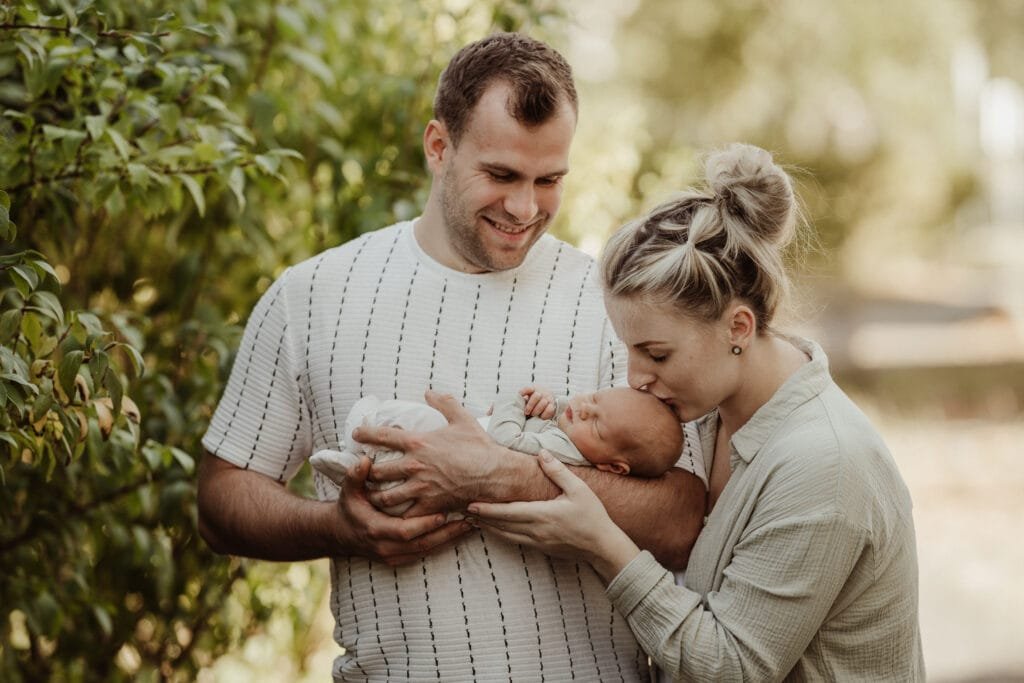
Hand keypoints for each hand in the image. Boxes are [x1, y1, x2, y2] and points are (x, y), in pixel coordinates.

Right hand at [333, 455, 470, 565]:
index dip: (424, 523)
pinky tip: (459, 534)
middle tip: (469, 521)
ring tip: (471, 526)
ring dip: (450, 540)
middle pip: (422, 544)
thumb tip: (365, 460)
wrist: (340, 534)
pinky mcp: (400, 560)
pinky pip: (425, 554)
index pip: (405, 531)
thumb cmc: (349, 508)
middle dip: (447, 534)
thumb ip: (356, 475)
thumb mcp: (348, 491)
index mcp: (375, 530)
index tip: (443, 513)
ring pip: (427, 551)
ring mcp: (393, 556)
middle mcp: (386, 547)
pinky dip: (442, 544)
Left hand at [352, 390, 504, 515]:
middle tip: (366, 473)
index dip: (365, 434)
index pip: (383, 436)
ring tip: (373, 497)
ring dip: (378, 497)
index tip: (356, 434)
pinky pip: (406, 515)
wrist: (495, 474)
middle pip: (378, 472)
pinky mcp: (429, 505)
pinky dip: (398, 515)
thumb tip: (429, 392)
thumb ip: (444, 402)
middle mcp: (414, 466)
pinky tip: (395, 515)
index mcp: (418, 443)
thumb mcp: (462, 418)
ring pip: (386, 497)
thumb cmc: (479, 447)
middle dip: (368, 473)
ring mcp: (420, 488)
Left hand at [467, 451, 640, 581]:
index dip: (488, 509)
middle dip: (483, 518)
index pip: (508, 512)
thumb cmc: (593, 516)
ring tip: (475, 519)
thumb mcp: (578, 489)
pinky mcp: (542, 548)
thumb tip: (541, 453)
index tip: (471, 504)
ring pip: (506, 535)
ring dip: (490, 527)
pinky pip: (516, 540)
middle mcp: (536, 530)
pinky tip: (497, 530)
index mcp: (542, 514)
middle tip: (464, 510)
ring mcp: (538, 542)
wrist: (603, 546)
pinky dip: (502, 534)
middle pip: (502, 525)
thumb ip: (558, 471)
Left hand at [520, 385, 556, 418]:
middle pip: (536, 396)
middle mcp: (541, 392)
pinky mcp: (552, 405)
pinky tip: (541, 417)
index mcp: (532, 389)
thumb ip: (521, 399)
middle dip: (530, 405)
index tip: (524, 397)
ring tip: (533, 415)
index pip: (527, 388)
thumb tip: (517, 402)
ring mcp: (548, 398)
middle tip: (526, 412)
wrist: (545, 403)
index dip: (525, 391)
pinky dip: (545, 414)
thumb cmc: (532, 403)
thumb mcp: (525, 399)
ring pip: (543, 402)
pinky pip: (550, 409)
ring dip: (537, 410)